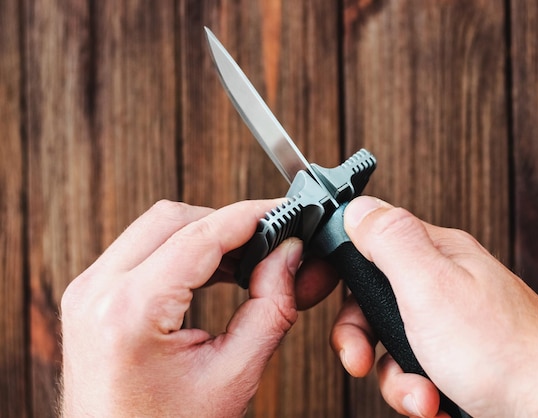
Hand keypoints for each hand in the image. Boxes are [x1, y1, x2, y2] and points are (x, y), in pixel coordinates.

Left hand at [61, 200, 304, 416]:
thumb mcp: (233, 375)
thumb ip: (270, 306)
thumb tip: (286, 253)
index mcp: (130, 311)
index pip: (201, 235)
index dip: (251, 217)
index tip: (284, 212)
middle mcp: (98, 291)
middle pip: (174, 218)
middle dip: (227, 224)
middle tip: (269, 242)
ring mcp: (87, 291)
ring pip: (156, 227)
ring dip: (204, 235)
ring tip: (245, 262)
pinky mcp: (91, 297)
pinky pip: (141, 249)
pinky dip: (181, 251)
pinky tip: (213, 272)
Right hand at [330, 196, 537, 416]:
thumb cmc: (503, 350)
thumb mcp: (431, 284)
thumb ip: (390, 240)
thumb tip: (359, 207)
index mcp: (437, 255)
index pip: (371, 245)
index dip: (344, 273)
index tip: (326, 299)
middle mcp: (445, 286)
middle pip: (376, 302)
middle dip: (363, 339)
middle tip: (362, 361)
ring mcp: (453, 325)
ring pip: (394, 346)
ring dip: (397, 378)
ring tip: (423, 395)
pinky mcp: (459, 360)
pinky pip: (418, 373)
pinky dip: (420, 393)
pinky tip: (439, 402)